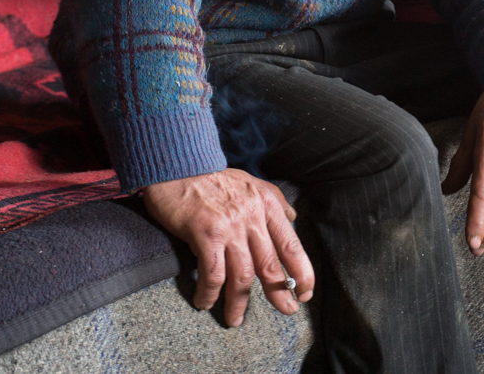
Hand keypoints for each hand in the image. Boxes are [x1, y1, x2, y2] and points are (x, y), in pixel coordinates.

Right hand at [142, 169, 314, 326]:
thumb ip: (275, 202)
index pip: (291, 244)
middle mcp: (252, 217)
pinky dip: (209, 293)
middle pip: (271, 265)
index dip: (302, 272)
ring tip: (236, 319)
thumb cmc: (212, 177)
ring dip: (239, 302)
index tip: (305, 290)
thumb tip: (293, 219)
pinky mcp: (205, 234)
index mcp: (266, 205)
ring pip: (242, 275)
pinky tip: (204, 302)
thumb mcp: (252, 182)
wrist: (178, 165)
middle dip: (280, 293)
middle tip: (287, 310)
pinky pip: (213, 273)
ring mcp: (229, 226)